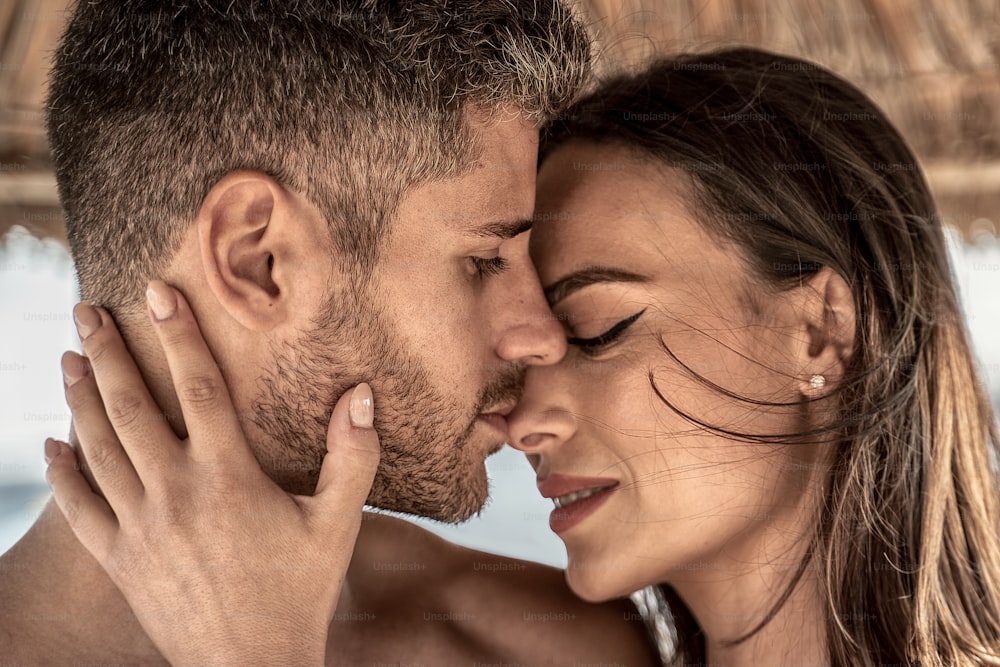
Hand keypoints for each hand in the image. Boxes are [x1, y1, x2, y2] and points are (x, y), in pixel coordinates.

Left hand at [45, 281, 379, 666]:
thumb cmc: (300, 592)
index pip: (198, 389)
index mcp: (228, 477)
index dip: (179, 336)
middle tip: (88, 310)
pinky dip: (62, 474)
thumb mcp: (337, 523)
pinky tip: (52, 445)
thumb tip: (361, 395)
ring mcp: (141, 528)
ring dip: (81, 400)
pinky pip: (80, 509)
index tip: (157, 293)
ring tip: (69, 358)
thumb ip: (353, 456)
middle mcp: (175, 494)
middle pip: (132, 409)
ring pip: (98, 450)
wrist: (252, 666)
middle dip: (109, 353)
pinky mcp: (121, 560)